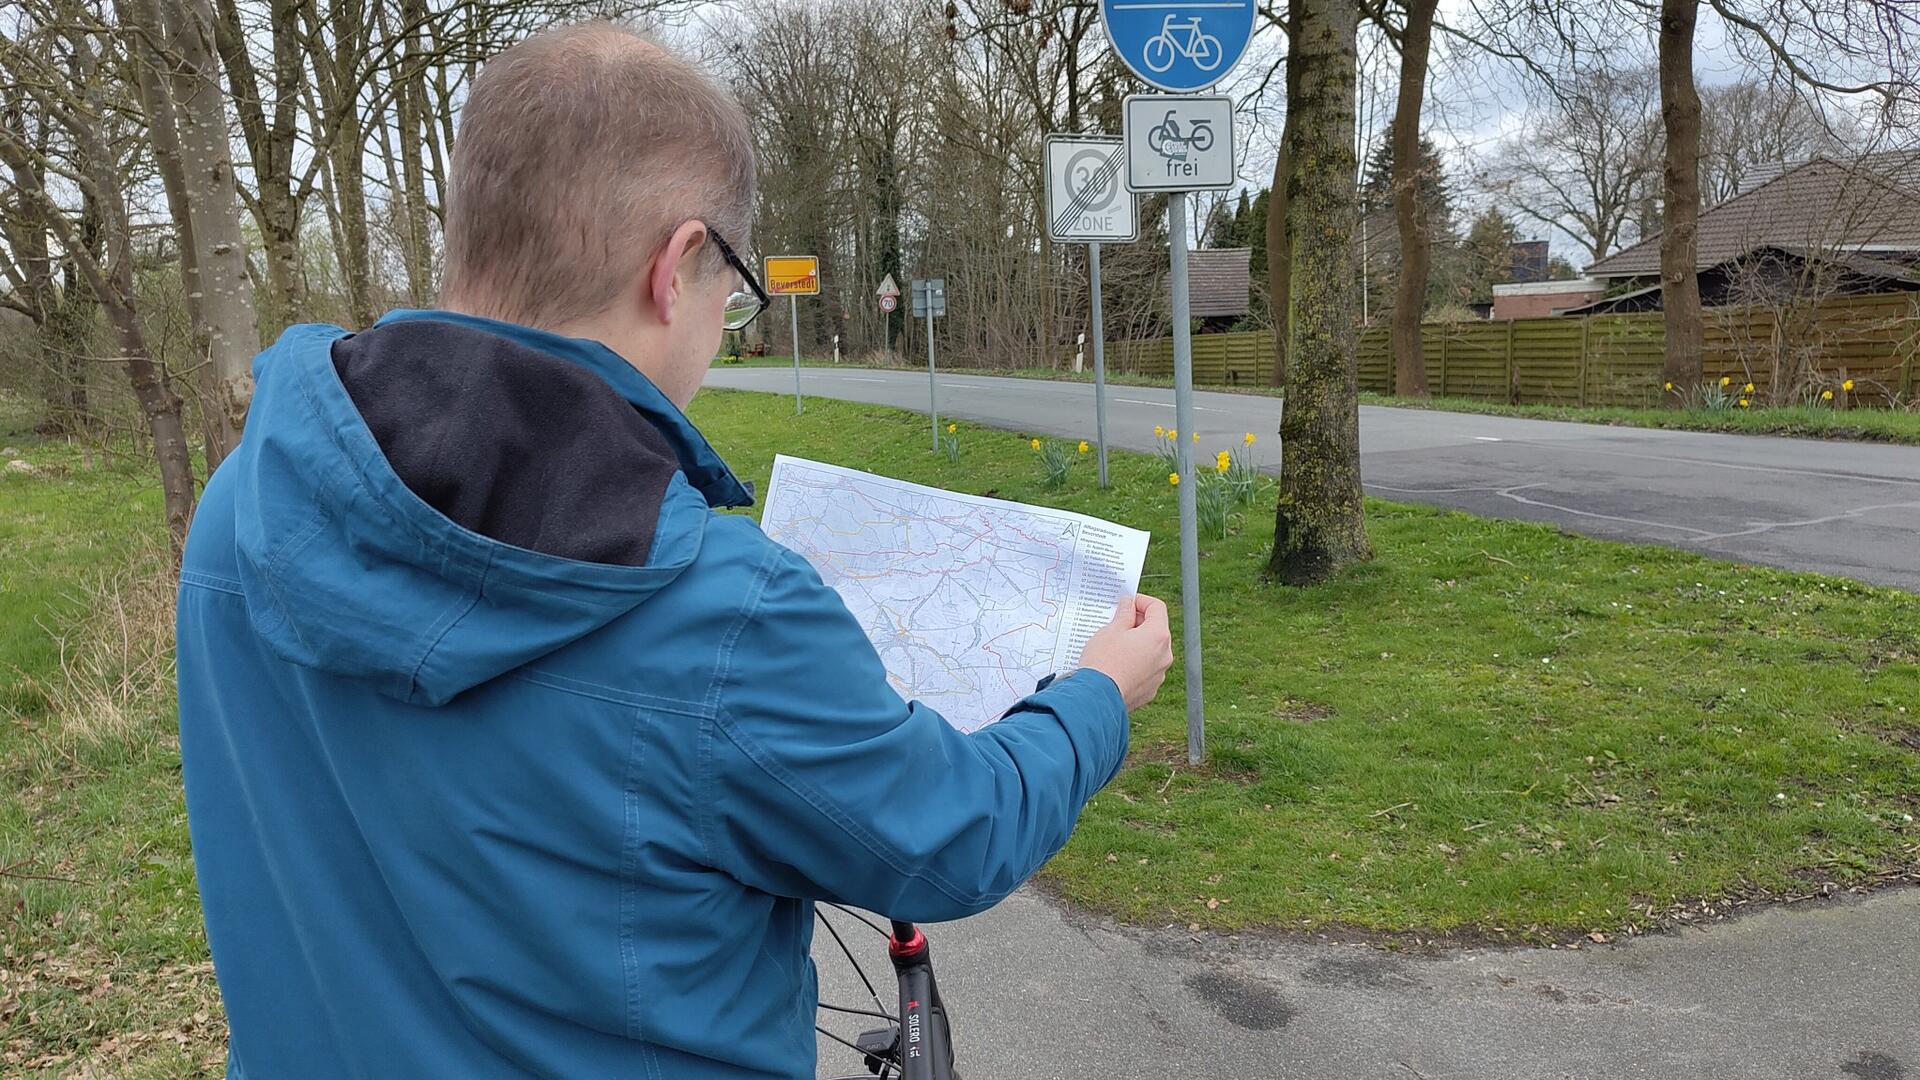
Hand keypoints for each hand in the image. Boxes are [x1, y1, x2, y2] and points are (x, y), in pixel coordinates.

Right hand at [1077, 594, 1172, 711]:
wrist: (1097, 698)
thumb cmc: (1103, 662)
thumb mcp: (1111, 630)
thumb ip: (1124, 614)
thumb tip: (1129, 605)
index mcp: (1158, 636)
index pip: (1157, 607)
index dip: (1141, 600)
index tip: (1126, 603)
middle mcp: (1165, 655)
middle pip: (1155, 630)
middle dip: (1137, 623)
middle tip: (1116, 623)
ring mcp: (1159, 674)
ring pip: (1150, 651)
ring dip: (1136, 644)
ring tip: (1113, 645)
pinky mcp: (1149, 690)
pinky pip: (1144, 669)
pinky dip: (1134, 663)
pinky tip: (1116, 664)